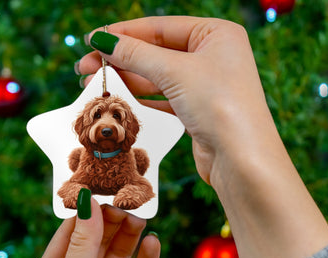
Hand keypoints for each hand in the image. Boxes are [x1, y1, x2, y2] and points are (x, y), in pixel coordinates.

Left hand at [29, 200, 159, 257]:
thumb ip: (81, 245)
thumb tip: (85, 203)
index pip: (70, 234)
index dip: (86, 213)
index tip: (103, 190)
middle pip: (98, 242)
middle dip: (111, 222)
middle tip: (128, 204)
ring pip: (120, 255)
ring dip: (130, 236)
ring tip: (141, 219)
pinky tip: (154, 243)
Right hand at [78, 16, 327, 257]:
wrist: (241, 160)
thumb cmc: (220, 105)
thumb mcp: (175, 71)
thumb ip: (136, 54)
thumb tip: (102, 40)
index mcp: (216, 34)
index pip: (160, 27)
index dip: (123, 34)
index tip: (92, 41)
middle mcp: (212, 57)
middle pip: (157, 52)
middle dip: (121, 60)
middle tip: (86, 68)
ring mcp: (206, 86)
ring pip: (158, 77)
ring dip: (128, 80)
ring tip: (96, 85)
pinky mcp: (198, 111)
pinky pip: (164, 98)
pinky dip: (142, 98)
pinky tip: (121, 99)